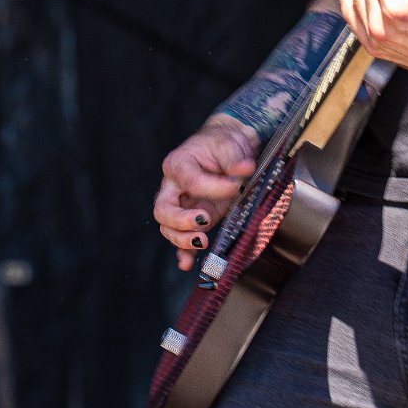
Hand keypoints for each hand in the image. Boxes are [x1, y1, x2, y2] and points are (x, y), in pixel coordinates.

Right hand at [153, 117, 258, 271]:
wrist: (227, 149)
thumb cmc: (223, 144)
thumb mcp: (229, 144)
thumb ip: (235, 158)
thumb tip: (244, 168)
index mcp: (178, 164)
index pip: (191, 181)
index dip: (214, 188)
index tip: (236, 185)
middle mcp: (173, 187)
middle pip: (163, 209)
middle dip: (181, 220)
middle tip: (204, 220)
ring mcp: (182, 205)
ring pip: (168, 227)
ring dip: (182, 239)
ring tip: (202, 241)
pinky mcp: (193, 218)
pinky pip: (182, 237)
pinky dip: (184, 252)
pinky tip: (187, 263)